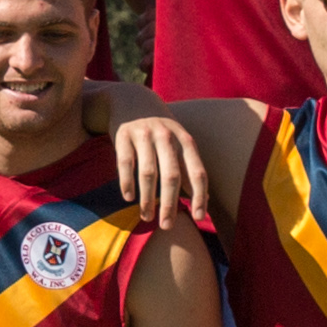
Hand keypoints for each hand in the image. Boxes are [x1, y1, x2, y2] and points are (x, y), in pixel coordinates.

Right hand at [108, 114, 214, 228]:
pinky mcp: (123, 134)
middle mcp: (167, 136)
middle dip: (170, 204)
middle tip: (167, 225)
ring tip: (146, 216)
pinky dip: (127, 183)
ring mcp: (144, 134)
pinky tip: (128, 198)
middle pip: (172, 175)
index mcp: (185, 140)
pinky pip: (125, 163)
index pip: (197, 172)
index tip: (198, 217)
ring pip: (148, 173)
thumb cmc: (161, 132)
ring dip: (148, 199)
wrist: (133, 101)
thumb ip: (189, 169)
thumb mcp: (179, 144)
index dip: (200, 196)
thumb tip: (204, 201)